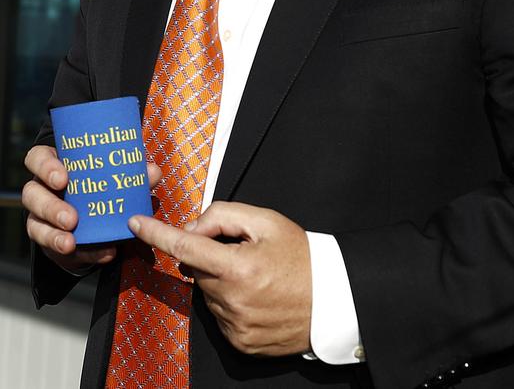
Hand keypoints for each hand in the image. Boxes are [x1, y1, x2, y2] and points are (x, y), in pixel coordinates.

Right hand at [23, 144, 160, 273]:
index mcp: (55, 165)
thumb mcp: (115, 175)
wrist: (98, 216)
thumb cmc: (102, 183)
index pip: (37, 159)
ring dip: (53, 236)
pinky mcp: (49, 241)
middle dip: (50, 207)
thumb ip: (133, 172)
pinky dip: (83, 254)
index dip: (45, 167)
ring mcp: (41, 216)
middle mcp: (42, 189)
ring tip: (71, 243)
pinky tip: (102, 254)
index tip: (63, 178)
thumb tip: (152, 172)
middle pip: (32, 194)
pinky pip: (56, 250)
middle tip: (72, 218)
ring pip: (35, 225)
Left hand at [129, 201, 311, 356]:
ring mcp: (235, 326)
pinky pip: (219, 314)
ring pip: (207, 293)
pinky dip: (230, 302)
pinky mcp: (239, 342)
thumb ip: (223, 215)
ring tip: (257, 276)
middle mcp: (233, 300)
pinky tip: (256, 296)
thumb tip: (192, 228)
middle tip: (242, 252)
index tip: (135, 223)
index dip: (156, 233)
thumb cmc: (302, 257)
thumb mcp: (266, 221)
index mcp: (238, 267)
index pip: (185, 247)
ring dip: (221, 280)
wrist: (333, 298)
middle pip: (197, 269)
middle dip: (210, 256)